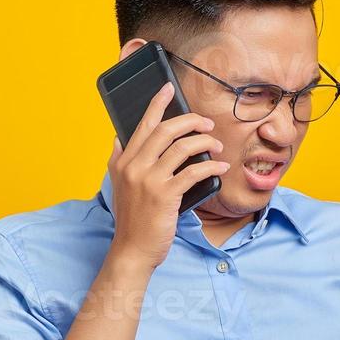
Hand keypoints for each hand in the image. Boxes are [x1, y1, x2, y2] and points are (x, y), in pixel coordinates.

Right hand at [106, 82, 229, 271]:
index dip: (156, 104)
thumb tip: (120, 139)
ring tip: (217, 146)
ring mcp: (149, 180)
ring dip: (204, 142)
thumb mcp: (119, 186)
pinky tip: (221, 166)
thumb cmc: (132, 220)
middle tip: (207, 123)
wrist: (132, 250)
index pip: (142, 125)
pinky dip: (210, 165)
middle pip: (165, 130)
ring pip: (181, 147)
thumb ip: (119, 161)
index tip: (168, 89)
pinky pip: (194, 171)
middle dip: (190, 121)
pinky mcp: (165, 195)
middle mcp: (133, 166)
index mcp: (122, 161)